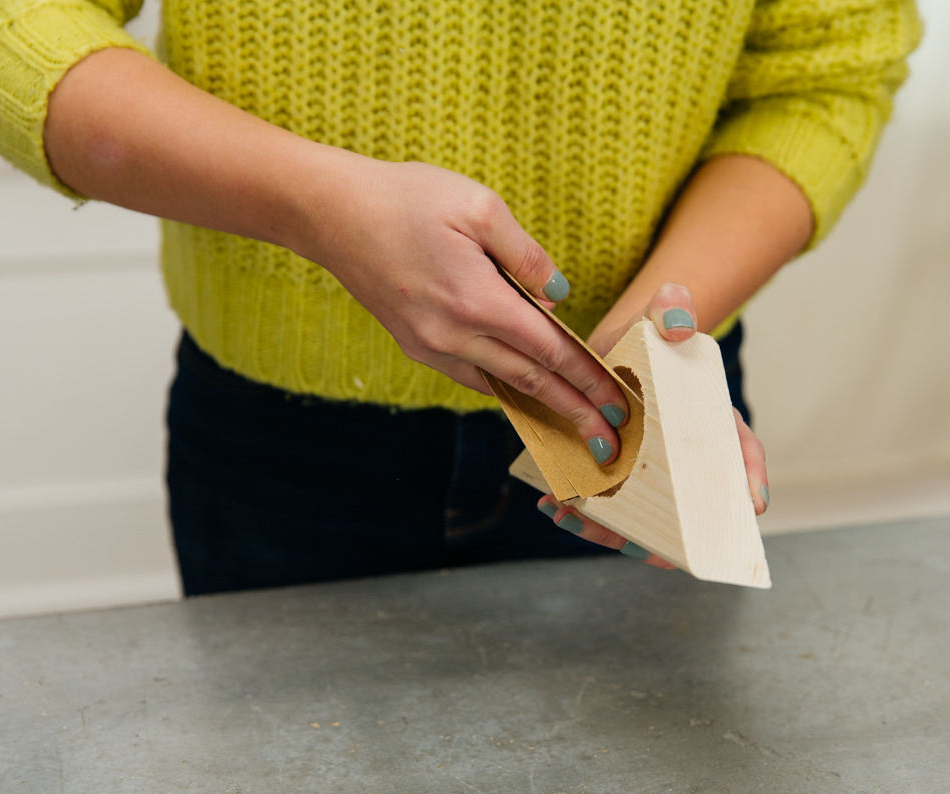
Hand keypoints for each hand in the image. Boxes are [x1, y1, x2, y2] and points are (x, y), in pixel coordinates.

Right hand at [293, 158, 629, 462]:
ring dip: (540, 405)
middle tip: (609, 439)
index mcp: (477, 301)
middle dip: (574, 411)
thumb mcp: (480, 208)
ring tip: (573, 422)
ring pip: (499, 384)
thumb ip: (527, 256)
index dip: (588, 381)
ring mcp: (430, 346)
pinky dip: (503, 385)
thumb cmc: (406, 199)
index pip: (549, 352)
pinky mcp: (414, 344)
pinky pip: (470, 374)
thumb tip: (558, 297)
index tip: (617, 407)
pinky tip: (523, 388)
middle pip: (530, 382)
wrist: (332, 214)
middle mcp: (454, 336)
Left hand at [536, 283, 770, 567]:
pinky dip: (583, 516)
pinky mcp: (616, 480)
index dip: (751, 481)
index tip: (753, 504)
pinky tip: (555, 506)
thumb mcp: (659, 317)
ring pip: (643, 520)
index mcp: (712, 424)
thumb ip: (672, 309)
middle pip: (689, 507)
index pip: (742, 454)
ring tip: (576, 518)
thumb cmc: (646, 339)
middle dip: (668, 534)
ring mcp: (651, 477)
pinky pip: (606, 511)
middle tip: (640, 543)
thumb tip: (678, 323)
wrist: (608, 352)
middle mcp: (686, 461)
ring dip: (612, 532)